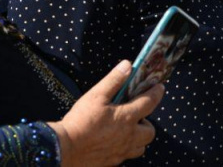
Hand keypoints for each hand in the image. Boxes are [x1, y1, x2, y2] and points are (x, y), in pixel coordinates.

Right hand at [49, 60, 163, 166]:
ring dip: (139, 138)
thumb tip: (127, 65)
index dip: (157, 92)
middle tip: (136, 115)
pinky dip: (125, 148)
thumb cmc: (79, 122)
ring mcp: (121, 151)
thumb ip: (113, 80)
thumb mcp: (95, 95)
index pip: (150, 102)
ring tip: (127, 130)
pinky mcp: (111, 162)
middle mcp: (129, 136)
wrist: (62, 150)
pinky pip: (126, 156)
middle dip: (147, 122)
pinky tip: (114, 142)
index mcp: (127, 118)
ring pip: (141, 147)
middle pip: (150, 131)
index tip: (159, 87)